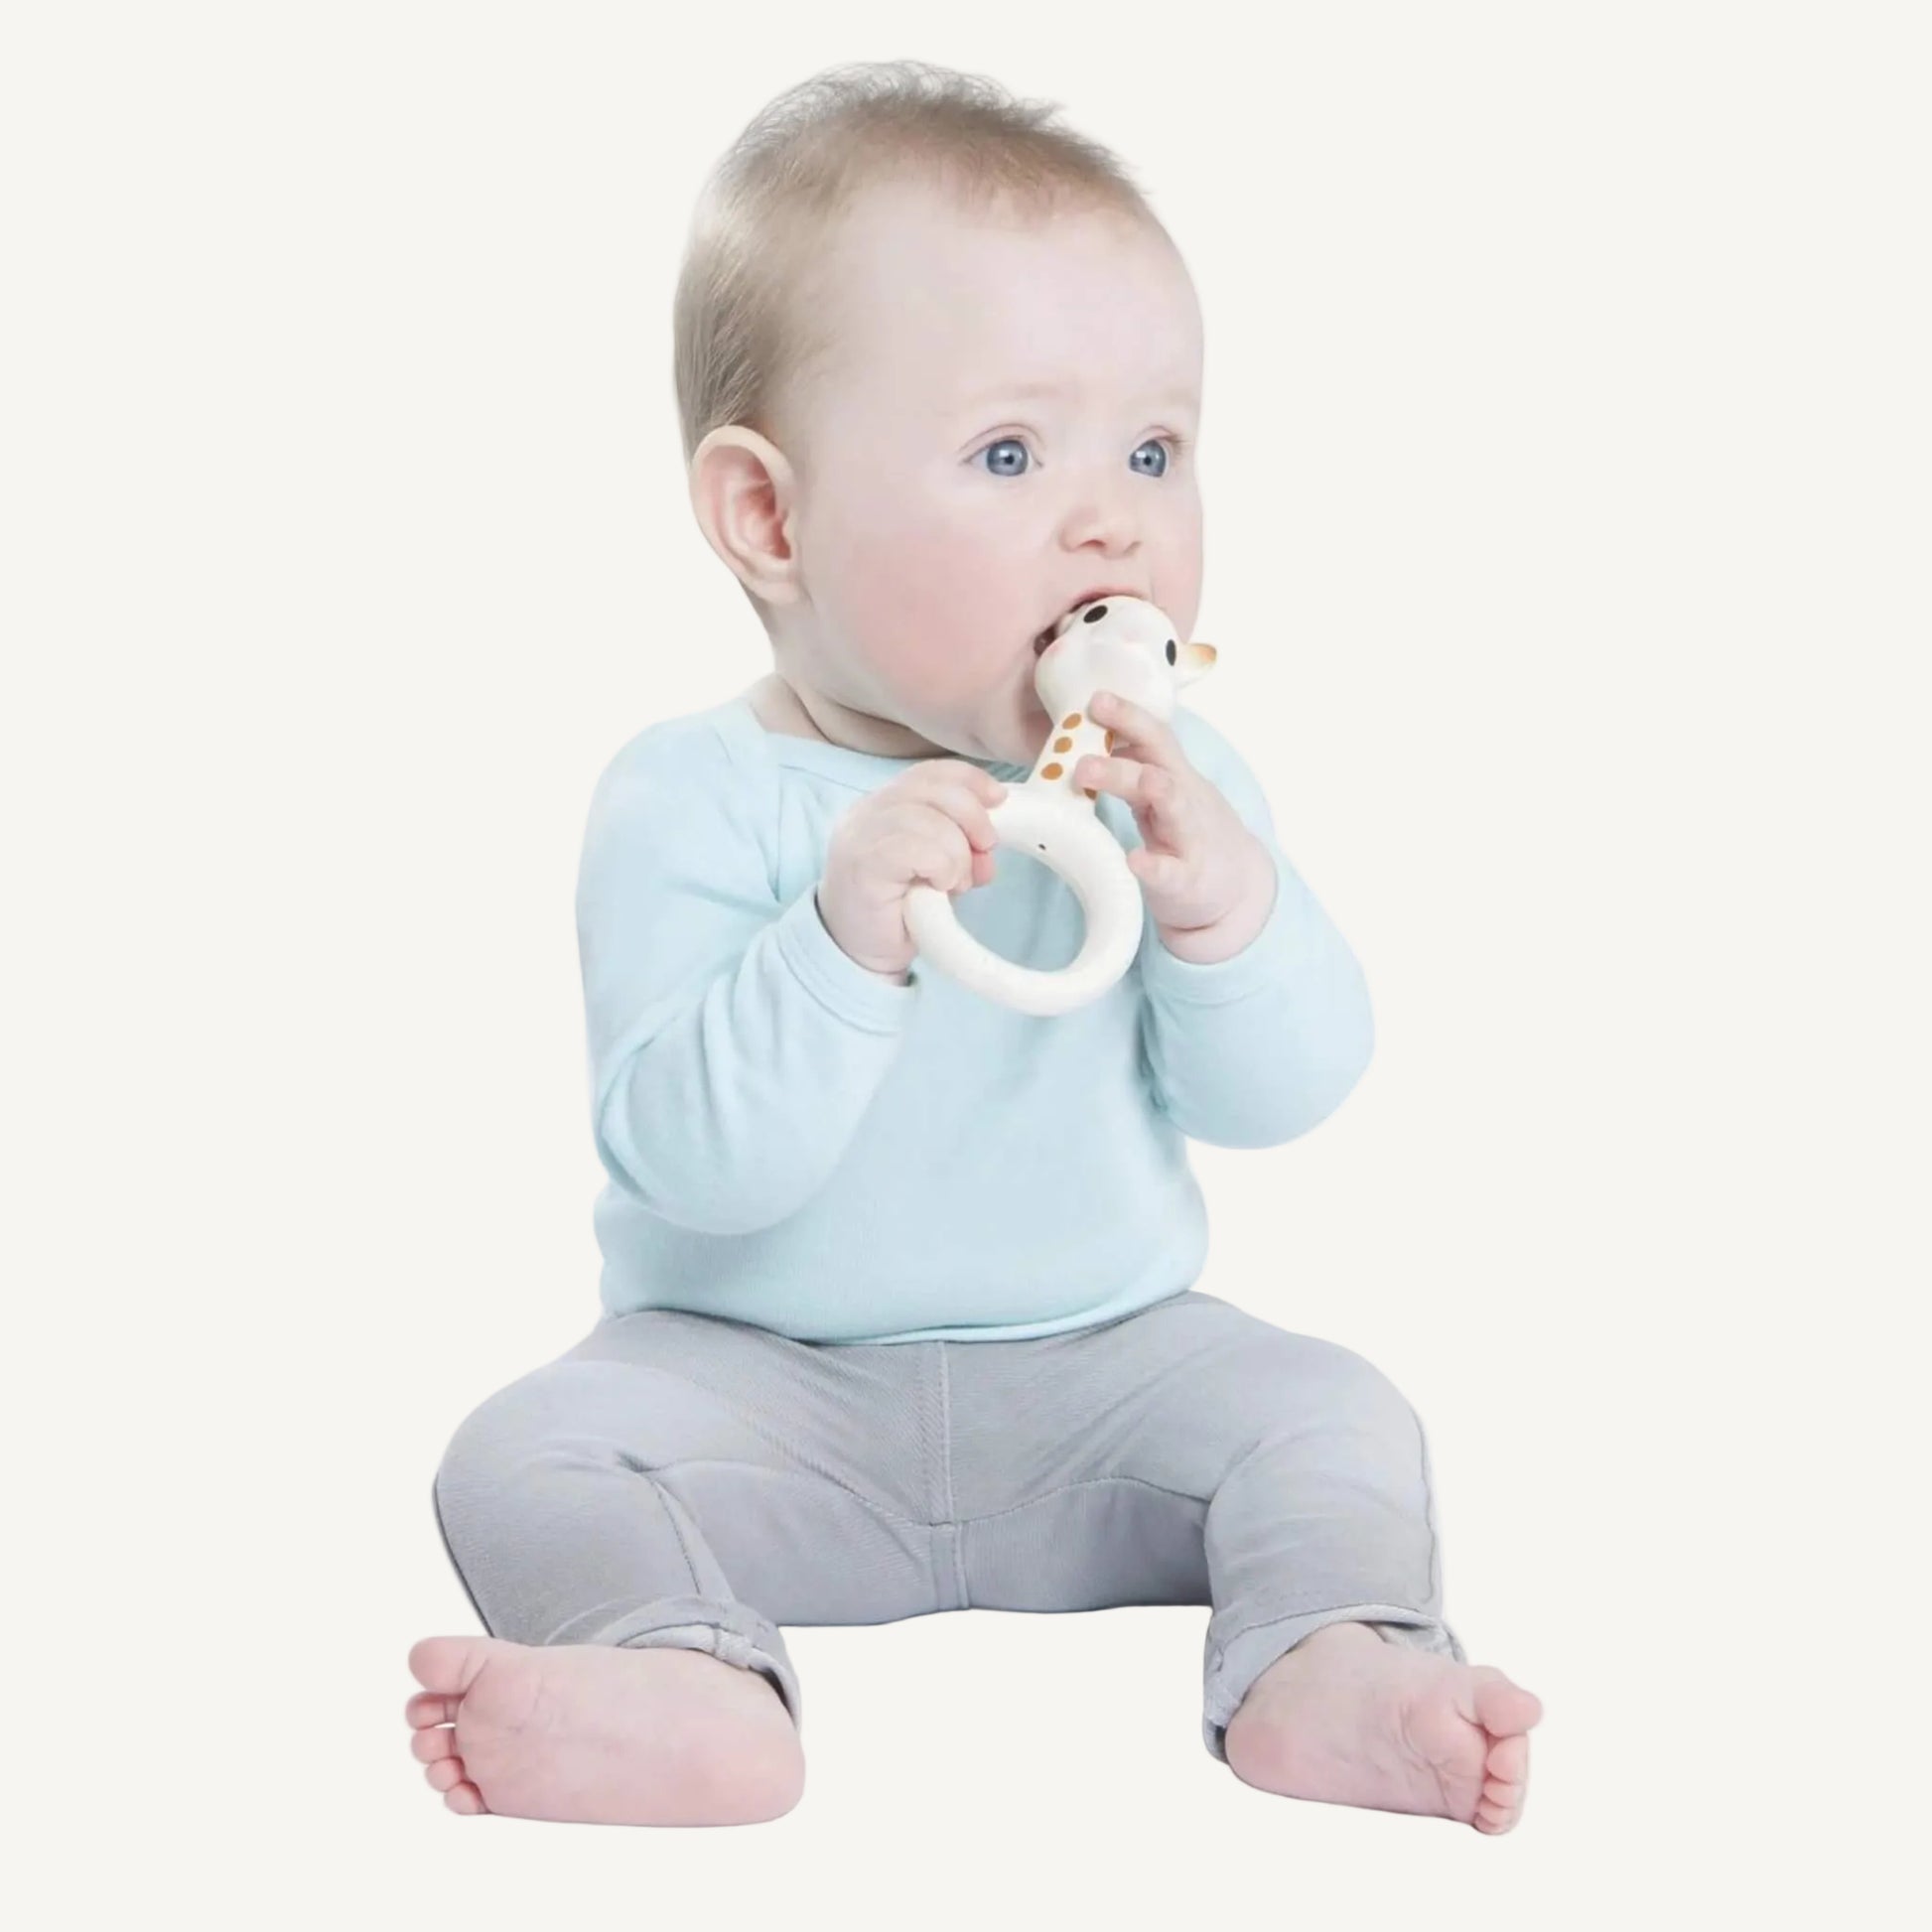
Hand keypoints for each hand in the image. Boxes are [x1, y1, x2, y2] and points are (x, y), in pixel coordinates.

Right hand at [818, 760, 1008, 979]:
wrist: (855, 954)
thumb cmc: (894, 911)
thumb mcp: (936, 870)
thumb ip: (960, 848)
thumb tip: (989, 846)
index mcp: (883, 806)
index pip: (929, 772)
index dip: (969, 780)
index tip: (999, 800)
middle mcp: (866, 812)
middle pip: (932, 788)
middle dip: (972, 817)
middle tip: (983, 852)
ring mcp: (860, 835)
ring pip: (927, 819)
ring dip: (956, 853)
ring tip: (953, 882)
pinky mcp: (862, 863)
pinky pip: (915, 848)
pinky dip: (941, 866)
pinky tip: (938, 886)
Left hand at [1079, 691, 1276, 962]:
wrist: (1237, 891)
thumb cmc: (1190, 836)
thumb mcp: (1166, 796)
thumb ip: (1135, 768)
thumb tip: (1089, 737)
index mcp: (1175, 779)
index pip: (1155, 738)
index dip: (1128, 716)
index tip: (1095, 698)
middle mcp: (1185, 800)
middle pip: (1158, 760)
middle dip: (1125, 740)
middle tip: (1082, 738)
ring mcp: (1190, 839)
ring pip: (1171, 804)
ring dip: (1141, 783)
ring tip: (1096, 773)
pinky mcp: (1189, 881)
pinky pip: (1172, 872)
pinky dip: (1153, 866)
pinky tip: (1134, 861)